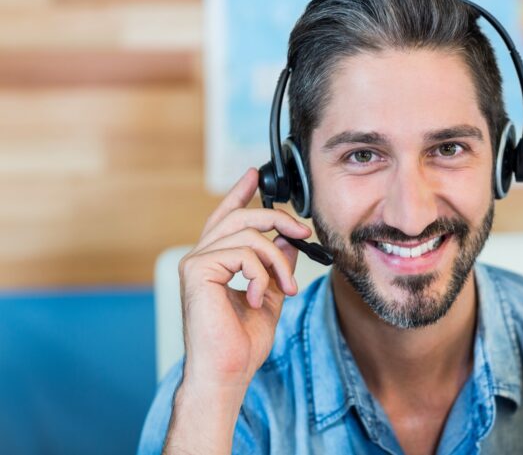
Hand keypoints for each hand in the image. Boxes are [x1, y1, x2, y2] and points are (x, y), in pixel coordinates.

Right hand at [164, 168, 311, 453]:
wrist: (227, 372)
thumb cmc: (242, 343)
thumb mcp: (270, 295)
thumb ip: (275, 266)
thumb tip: (286, 239)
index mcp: (216, 263)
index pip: (227, 218)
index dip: (240, 194)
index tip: (255, 175)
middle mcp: (201, 258)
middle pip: (241, 217)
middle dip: (277, 218)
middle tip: (302, 231)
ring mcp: (196, 262)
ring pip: (248, 235)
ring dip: (277, 261)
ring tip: (286, 288)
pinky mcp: (197, 269)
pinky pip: (243, 253)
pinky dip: (261, 273)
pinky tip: (258, 297)